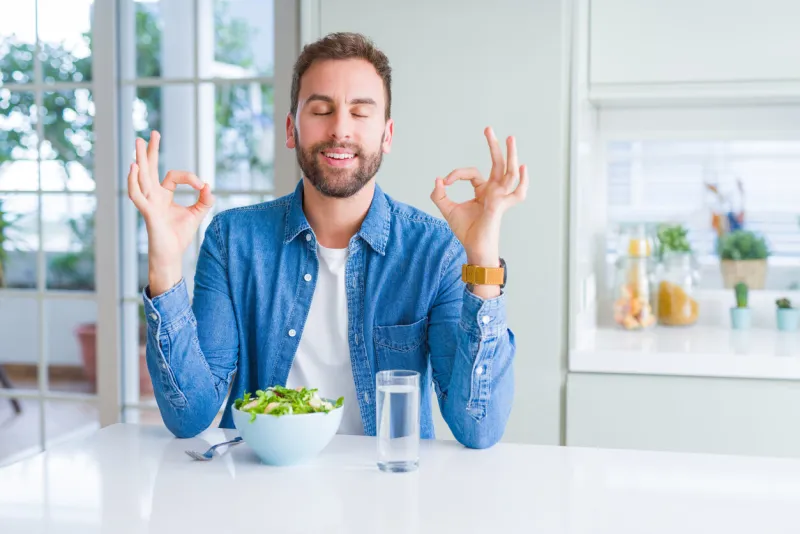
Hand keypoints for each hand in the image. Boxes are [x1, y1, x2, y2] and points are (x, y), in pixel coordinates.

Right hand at [127, 131, 214, 295]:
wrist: (172, 255)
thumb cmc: (179, 236)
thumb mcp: (197, 214)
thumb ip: (204, 200)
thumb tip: (208, 185)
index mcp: (164, 195)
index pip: (173, 176)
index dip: (189, 177)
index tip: (201, 184)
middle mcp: (154, 196)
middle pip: (151, 169)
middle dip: (152, 152)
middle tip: (153, 134)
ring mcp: (149, 202)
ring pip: (142, 177)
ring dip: (141, 159)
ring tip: (139, 142)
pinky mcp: (147, 212)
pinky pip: (137, 195)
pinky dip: (134, 181)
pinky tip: (133, 167)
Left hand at [431, 126, 527, 270]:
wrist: (473, 248)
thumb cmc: (466, 231)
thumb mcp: (447, 210)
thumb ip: (439, 195)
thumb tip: (438, 180)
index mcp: (483, 190)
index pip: (472, 173)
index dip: (456, 174)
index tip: (445, 182)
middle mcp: (494, 191)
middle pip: (497, 164)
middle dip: (494, 146)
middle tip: (488, 128)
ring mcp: (500, 197)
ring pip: (508, 172)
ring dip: (510, 154)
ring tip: (510, 138)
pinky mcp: (500, 205)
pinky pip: (516, 193)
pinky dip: (522, 182)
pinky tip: (522, 168)